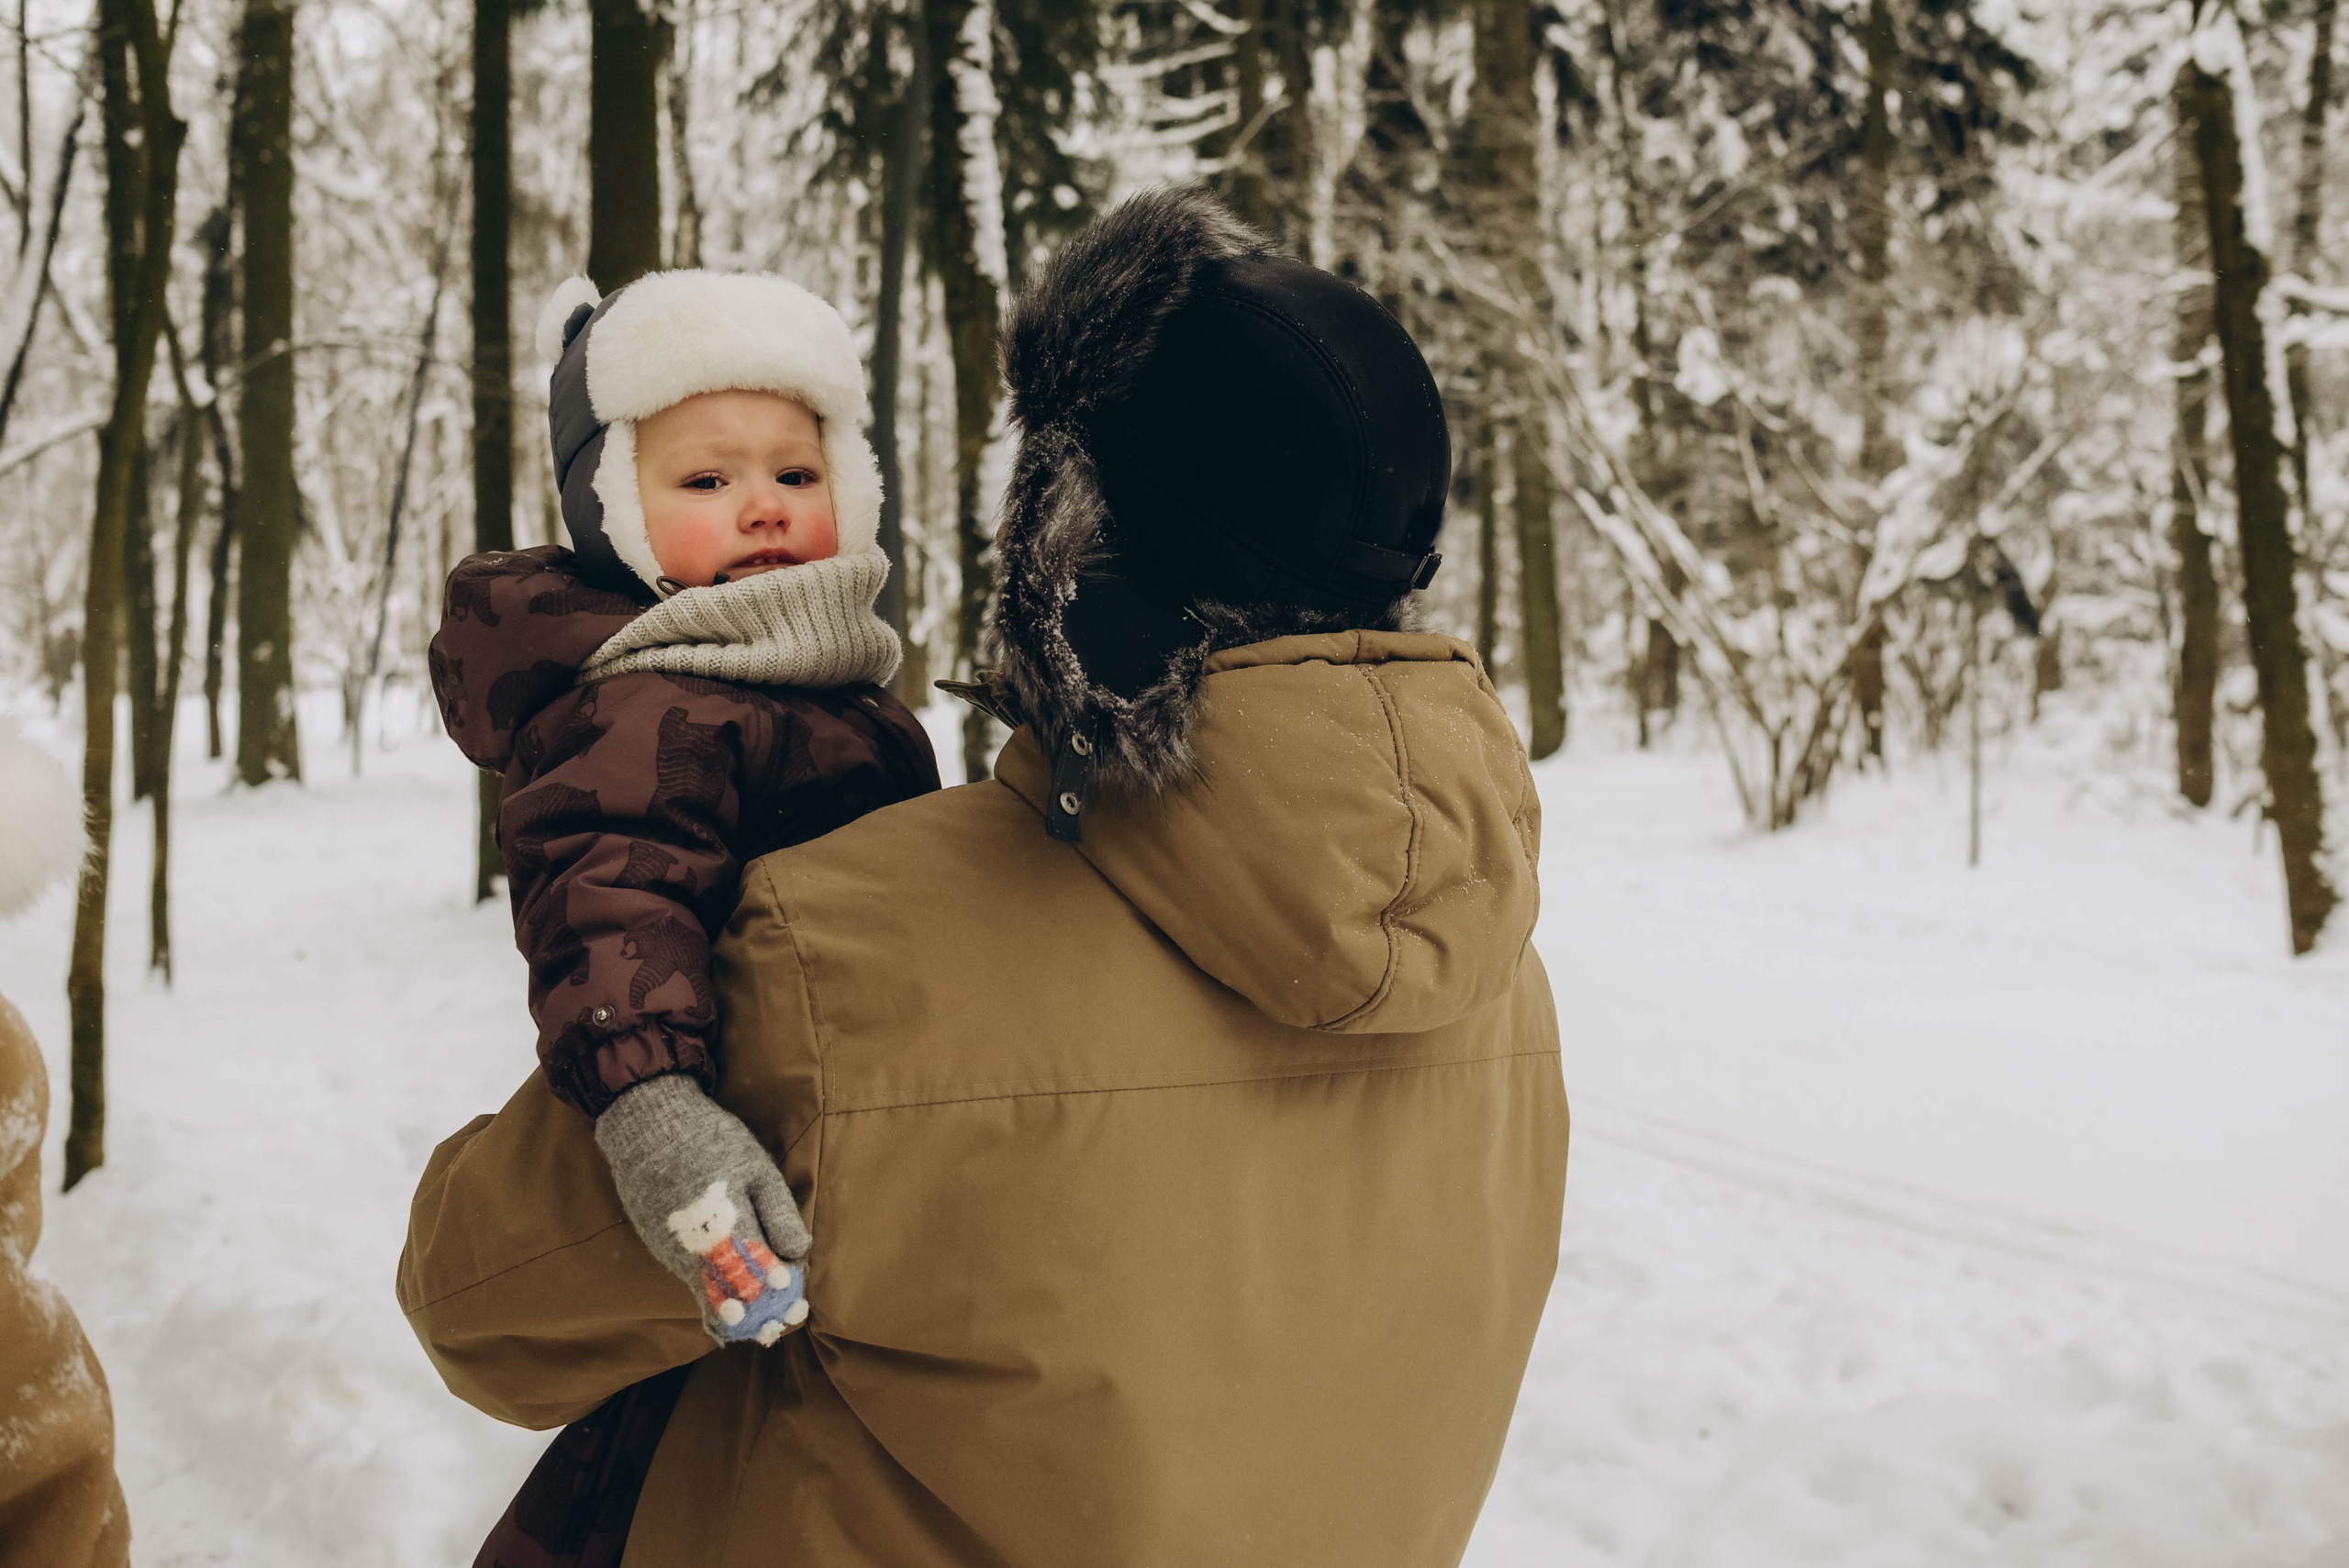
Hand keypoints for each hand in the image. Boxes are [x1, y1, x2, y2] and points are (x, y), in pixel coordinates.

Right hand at [594, 1074, 811, 1345]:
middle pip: (729, 1299)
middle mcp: (694, 1250)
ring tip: (757, 1318)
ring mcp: (671, 1251)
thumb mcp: (755, 1166)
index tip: (797, 1307)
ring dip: (732, 1307)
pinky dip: (709, 1291)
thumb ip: (778, 1212)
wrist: (646, 1123)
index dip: (778, 1298)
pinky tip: (726, 1299)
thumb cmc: (709, 1140)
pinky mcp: (657, 1246)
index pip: (758, 1280)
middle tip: (778, 1326)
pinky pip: (689, 1279)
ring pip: (706, 1293)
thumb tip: (800, 1252)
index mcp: (725, 1229)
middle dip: (756, 1315)